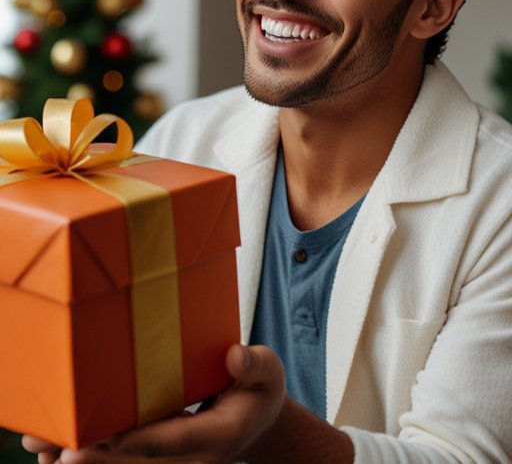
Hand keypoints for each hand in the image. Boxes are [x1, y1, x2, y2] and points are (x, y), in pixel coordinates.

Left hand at [23, 343, 286, 462]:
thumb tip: (235, 356)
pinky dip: (90, 456)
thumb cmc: (258, 391)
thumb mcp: (269, 372)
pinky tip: (52, 448)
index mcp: (217, 436)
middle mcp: (190, 459)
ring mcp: (172, 463)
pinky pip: (122, 462)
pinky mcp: (155, 458)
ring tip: (41, 446)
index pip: (176, 441)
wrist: (253, 424)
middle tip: (59, 448)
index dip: (142, 441)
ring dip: (85, 459)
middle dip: (99, 458)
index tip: (110, 436)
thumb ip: (256, 364)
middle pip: (140, 463)